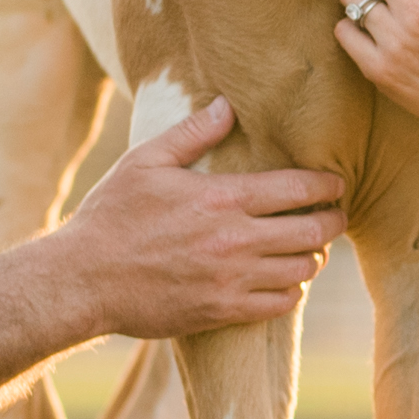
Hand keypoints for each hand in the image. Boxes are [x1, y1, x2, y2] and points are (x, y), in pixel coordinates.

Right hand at [0, 99, 343, 383]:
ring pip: (303, 269)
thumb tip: (227, 106)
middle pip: (314, 231)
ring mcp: (232, 279)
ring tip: (308, 247)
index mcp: (222, 198)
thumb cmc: (112, 216)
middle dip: (333, 220)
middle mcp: (235, 240)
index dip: (328, 185)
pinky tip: (284, 279)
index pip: (298, 188)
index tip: (337, 182)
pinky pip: (281, 303)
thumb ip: (192, 134)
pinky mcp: (224, 312)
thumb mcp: (145, 162)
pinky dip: (292, 290)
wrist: (82, 280)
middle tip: (335, 215)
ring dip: (313, 256)